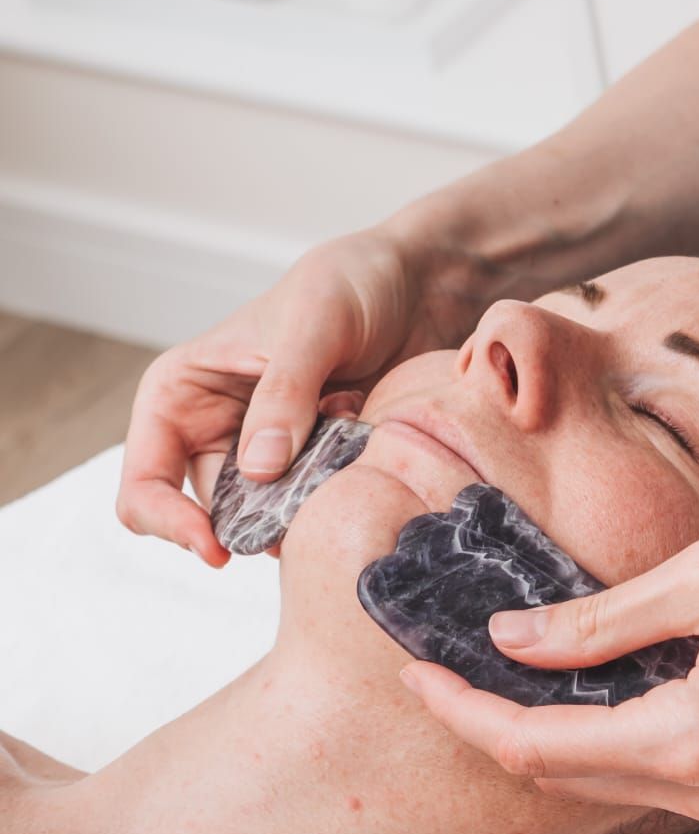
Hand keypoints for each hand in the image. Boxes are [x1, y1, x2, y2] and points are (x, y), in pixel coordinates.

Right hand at [117, 230, 447, 563]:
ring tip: (344, 446)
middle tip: (307, 501)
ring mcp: (266, 455)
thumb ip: (285, 393)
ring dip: (304, 504)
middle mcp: (213, 430)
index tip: (219, 550)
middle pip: (208, 515)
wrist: (417, 286)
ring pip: (267, 519)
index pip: (146, 481)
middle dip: (256, 521)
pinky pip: (313, 510)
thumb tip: (257, 470)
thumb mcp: (315, 323)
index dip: (169, 523)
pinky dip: (335, 497)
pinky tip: (363, 451)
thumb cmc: (352, 283)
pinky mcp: (315, 469)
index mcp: (181, 392)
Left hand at [398, 526, 698, 828]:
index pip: (537, 747)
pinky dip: (607, 741)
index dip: (463, 715)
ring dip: (546, 737)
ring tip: (498, 674)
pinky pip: (658, 779)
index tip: (412, 675)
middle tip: (436, 670)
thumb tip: (515, 641)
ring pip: (607, 784)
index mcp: (691, 739)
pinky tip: (589, 691)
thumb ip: (609, 619)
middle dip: (489, 728)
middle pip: (561, 778)